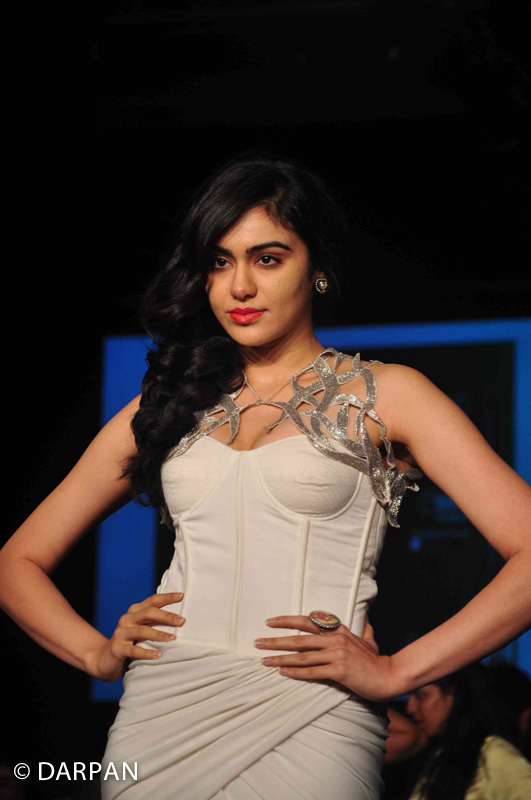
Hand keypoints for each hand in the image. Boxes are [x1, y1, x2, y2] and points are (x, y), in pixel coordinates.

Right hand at [88, 592, 185, 681]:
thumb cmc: (130, 642)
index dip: (167, 597)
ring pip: (142, 631)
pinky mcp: (117, 648)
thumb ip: (154, 622)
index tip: (182, 595)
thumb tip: (179, 619)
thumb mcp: (141, 629)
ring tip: (173, 639)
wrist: (105, 659)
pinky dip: (147, 652)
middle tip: (182, 620)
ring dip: (159, 634)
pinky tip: (158, 655)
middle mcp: (127, 619)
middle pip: (148, 613)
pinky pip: (134, 650)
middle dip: (166, 615)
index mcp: (134, 611)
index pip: (152, 600)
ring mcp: (120, 633)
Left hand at [254, 614, 395, 701]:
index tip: (270, 622)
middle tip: (257, 642)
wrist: (389, 676)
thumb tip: (367, 618)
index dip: (287, 621)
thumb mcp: (369, 639)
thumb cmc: (376, 660)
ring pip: (302, 656)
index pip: (307, 621)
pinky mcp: (339, 671)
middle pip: (299, 638)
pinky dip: (295, 672)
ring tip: (264, 660)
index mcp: (339, 630)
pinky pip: (312, 672)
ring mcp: (337, 655)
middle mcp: (335, 639)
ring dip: (280, 658)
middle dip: (276, 640)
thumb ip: (364, 628)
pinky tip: (282, 672)